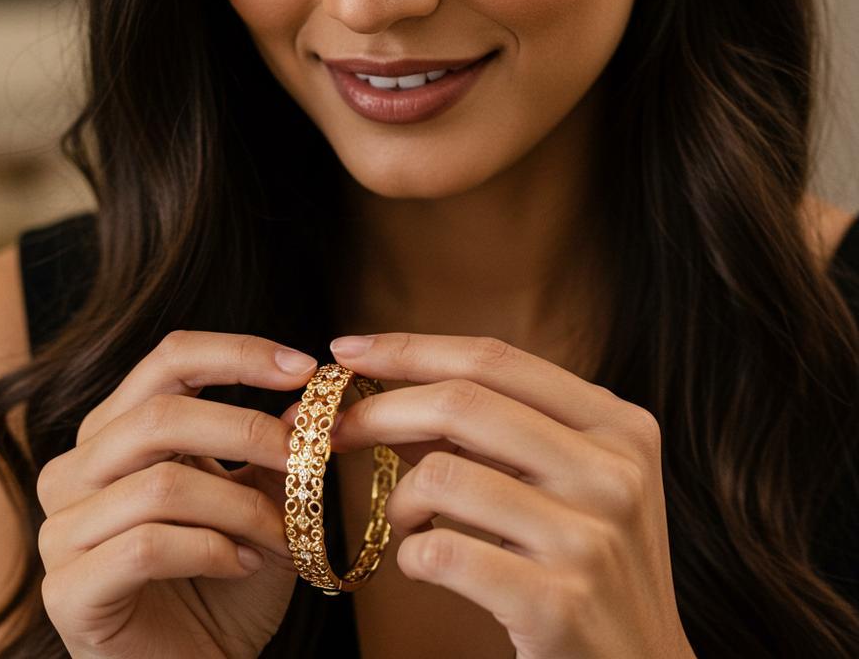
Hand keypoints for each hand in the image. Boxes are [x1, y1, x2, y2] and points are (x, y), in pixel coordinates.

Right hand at [36, 330, 319, 658]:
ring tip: (285, 534)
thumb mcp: (257, 500)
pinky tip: (245, 564)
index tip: (306, 369)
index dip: (238, 354)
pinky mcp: (67, 590)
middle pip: (160, 415)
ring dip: (242, 507)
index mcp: (114, 430)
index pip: (169, 359)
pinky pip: (146, 547)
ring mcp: (61, 530)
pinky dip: (212, 551)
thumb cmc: (222, 578)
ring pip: (162, 485)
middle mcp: (74, 469)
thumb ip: (272, 450)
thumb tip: (306, 396)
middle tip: (308, 454)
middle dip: (247, 431)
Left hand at [327, 332, 695, 658]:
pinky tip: (422, 564)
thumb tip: (389, 387)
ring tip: (405, 520)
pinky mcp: (558, 604)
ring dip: (399, 498)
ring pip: (443, 475)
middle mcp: (613, 471)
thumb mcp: (566, 480)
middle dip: (379, 410)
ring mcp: (590, 538)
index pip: (494, 359)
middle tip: (333, 430)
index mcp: (617, 425)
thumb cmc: (587, 563)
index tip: (347, 350)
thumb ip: (495, 431)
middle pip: (463, 403)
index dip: (410, 347)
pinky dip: (411, 554)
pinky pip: (443, 552)